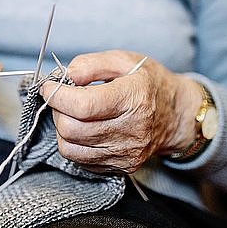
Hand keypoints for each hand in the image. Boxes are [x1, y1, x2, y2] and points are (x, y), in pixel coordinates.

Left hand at [40, 50, 202, 173]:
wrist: (177, 115)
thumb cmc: (149, 83)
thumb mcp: (123, 60)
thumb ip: (91, 64)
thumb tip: (65, 76)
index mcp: (133, 99)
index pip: (82, 106)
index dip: (57, 95)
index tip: (49, 86)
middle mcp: (131, 130)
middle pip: (72, 129)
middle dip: (58, 110)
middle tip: (62, 97)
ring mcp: (126, 153)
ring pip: (71, 148)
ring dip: (63, 128)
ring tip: (72, 112)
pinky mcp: (121, 167)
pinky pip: (81, 160)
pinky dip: (74, 143)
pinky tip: (84, 127)